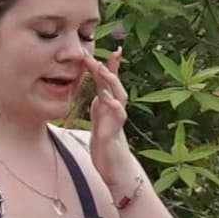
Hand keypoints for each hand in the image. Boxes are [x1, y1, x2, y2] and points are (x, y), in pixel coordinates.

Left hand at [85, 51, 142, 180]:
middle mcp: (115, 110)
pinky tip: (107, 98)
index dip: (110, 65)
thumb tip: (99, 90)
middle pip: (114, 84)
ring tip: (103, 69)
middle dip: (109, 68)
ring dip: (111, 82)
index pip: (109, 81)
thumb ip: (100, 105)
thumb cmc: (106, 144)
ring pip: (118, 97)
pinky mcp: (113, 133)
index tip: (110, 48)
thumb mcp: (99, 120)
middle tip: (102, 52)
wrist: (114, 169)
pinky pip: (116, 117)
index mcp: (108, 105)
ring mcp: (116, 120)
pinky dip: (112, 106)